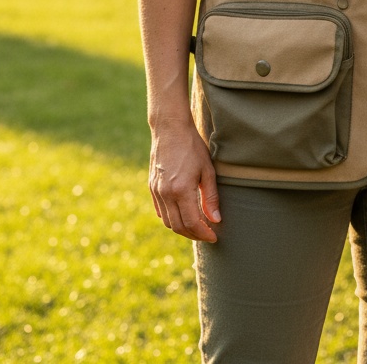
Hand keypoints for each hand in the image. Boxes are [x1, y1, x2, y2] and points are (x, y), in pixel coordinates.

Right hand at [148, 121, 220, 242]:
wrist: (170, 130)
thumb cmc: (192, 147)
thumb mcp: (207, 170)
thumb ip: (210, 197)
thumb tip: (215, 219)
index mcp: (181, 190)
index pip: (192, 223)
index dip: (203, 233)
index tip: (214, 236)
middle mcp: (165, 194)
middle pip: (178, 226)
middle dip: (194, 235)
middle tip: (207, 234)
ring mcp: (156, 191)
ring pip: (168, 222)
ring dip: (182, 229)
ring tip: (198, 227)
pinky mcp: (152, 188)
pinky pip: (160, 211)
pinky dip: (171, 219)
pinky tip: (183, 216)